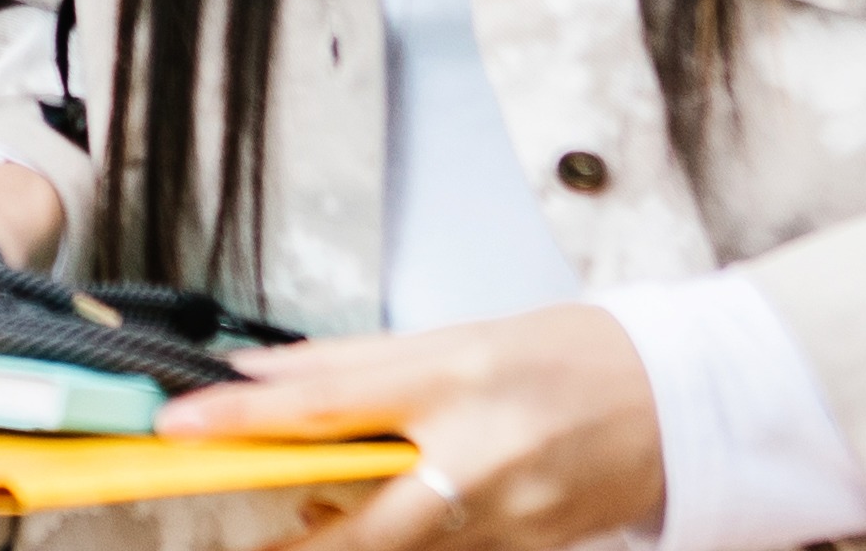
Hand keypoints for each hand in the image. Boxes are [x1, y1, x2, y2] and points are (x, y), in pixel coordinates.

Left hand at [161, 303, 662, 549]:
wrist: (683, 403)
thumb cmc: (574, 356)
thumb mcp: (460, 335)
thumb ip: (353, 362)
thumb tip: (262, 373)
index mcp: (453, 379)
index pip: (324, 403)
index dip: (242, 420)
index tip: (182, 426)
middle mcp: (477, 454)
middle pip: (357, 520)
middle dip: (296, 539)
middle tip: (254, 528)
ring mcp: (505, 515)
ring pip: (397, 550)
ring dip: (345, 539)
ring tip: (319, 516)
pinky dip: (405, 546)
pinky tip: (391, 520)